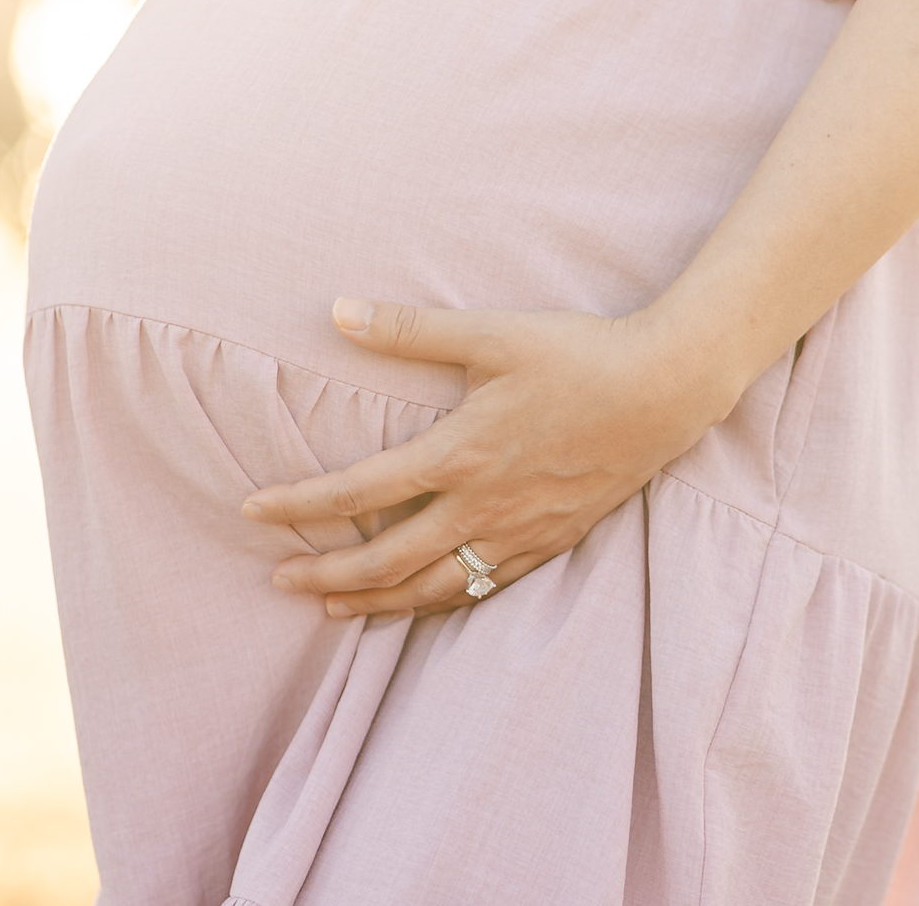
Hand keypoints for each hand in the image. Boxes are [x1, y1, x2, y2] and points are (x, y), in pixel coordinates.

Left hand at [241, 296, 738, 616]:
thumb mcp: (491, 333)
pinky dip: (441, 601)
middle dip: (327, 573)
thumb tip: (337, 312)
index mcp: (460, 454)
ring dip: (377, 601)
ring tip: (334, 606)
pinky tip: (422, 600)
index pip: (360, 492)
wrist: (665, 389)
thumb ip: (410, 330)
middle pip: (387, 560)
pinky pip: (485, 588)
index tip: (253, 512)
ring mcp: (520, 532)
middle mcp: (483, 505)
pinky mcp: (552, 541)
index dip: (301, 505)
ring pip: (435, 587)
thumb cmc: (578, 354)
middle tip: (277, 579)